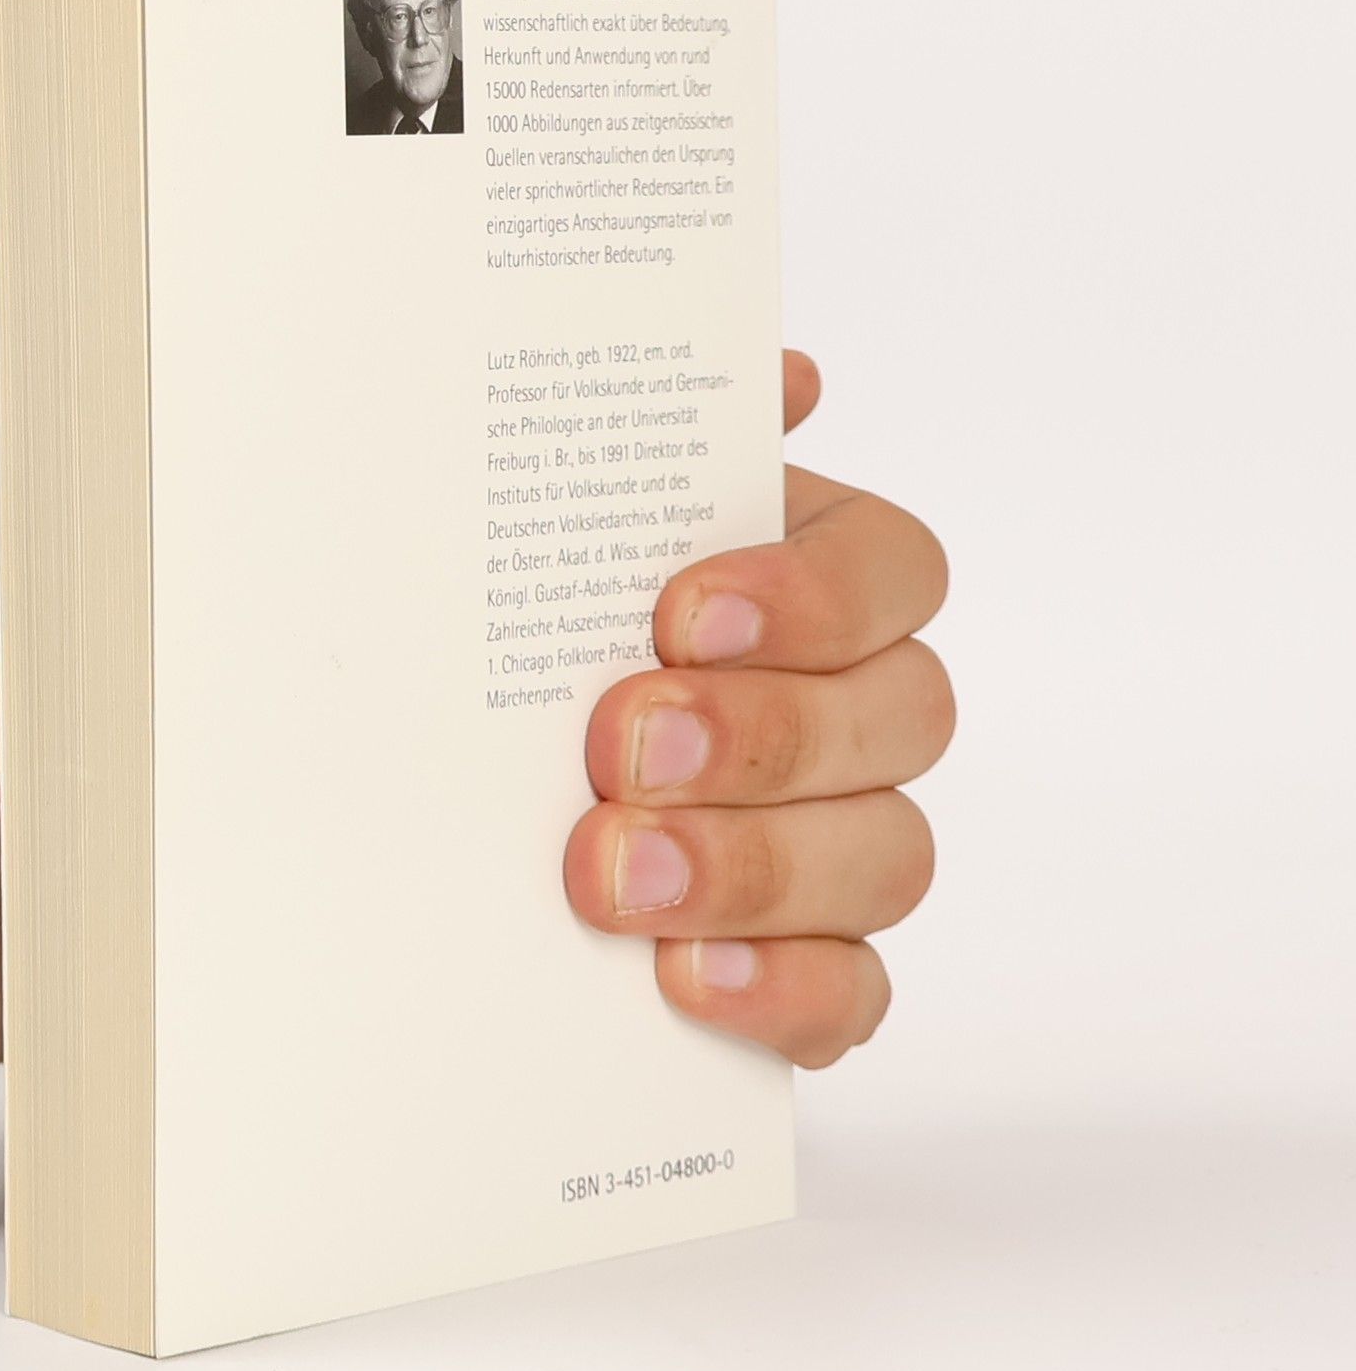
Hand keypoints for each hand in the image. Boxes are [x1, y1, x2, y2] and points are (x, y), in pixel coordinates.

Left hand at [562, 350, 953, 1066]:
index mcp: (810, 578)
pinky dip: (783, 994)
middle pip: (906, 716)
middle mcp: (852, 704)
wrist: (464, 767)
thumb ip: (653, 445)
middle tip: (622, 750)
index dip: (814, 594)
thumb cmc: (535, 619)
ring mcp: (841, 839)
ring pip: (890, 857)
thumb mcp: (562, 518)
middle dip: (768, 736)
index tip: (681, 613)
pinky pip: (854, 995)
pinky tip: (679, 978)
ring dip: (757, 866)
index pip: (894, 570)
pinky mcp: (805, 962)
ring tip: (616, 877)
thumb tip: (775, 375)